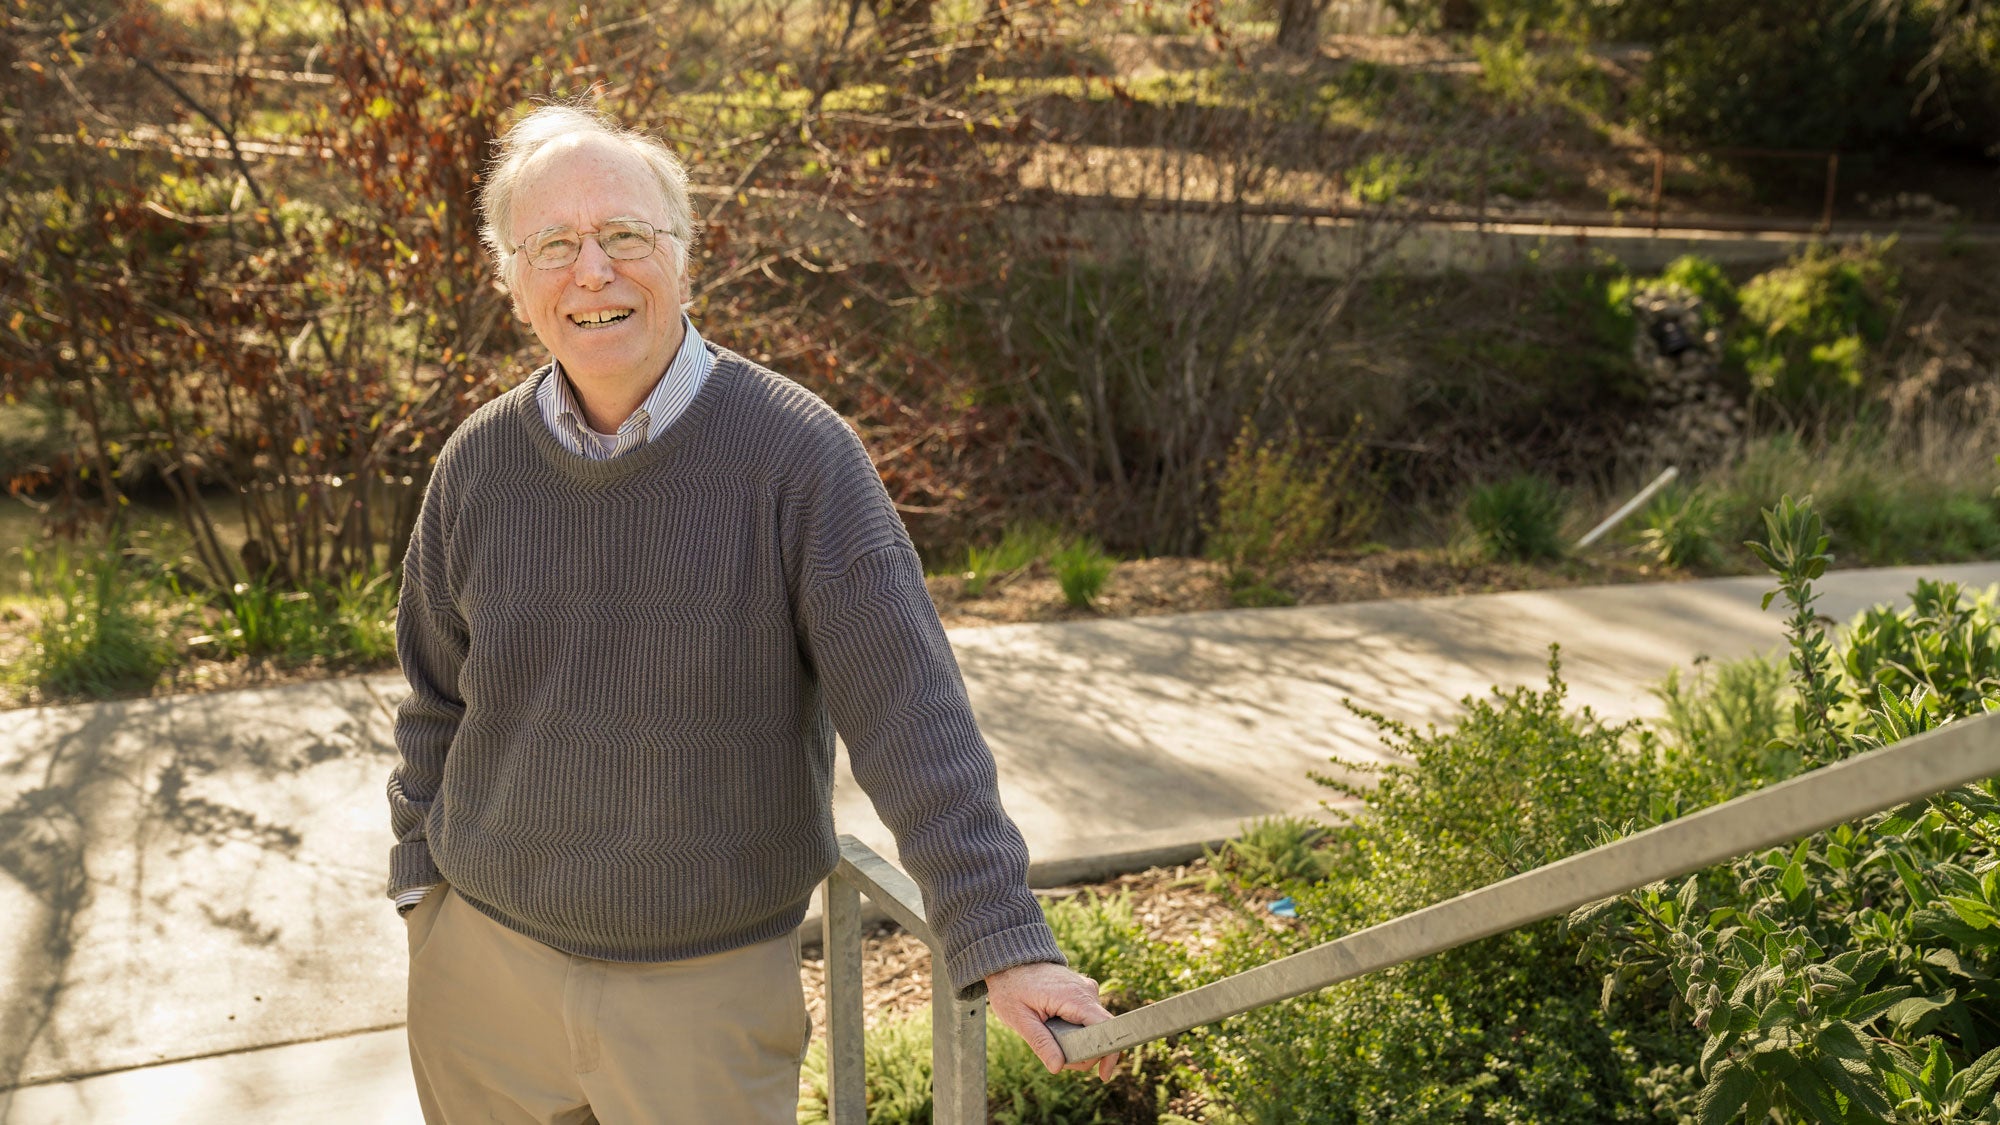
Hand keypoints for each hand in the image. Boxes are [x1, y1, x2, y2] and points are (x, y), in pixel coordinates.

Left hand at [983, 961, 1120, 1080]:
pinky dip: (1076, 1031)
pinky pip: (1087, 1019)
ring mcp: (1086, 991)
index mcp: (1075, 998)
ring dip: (1077, 1043)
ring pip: (1093, 1028)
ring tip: (1049, 1037)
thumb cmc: (1012, 987)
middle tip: (1053, 1058)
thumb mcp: (1019, 1018)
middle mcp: (1087, 992)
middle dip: (1082, 1054)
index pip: (1106, 1028)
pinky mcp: (1083, 993)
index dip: (1109, 1053)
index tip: (1103, 1075)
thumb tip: (1057, 1067)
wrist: (1011, 961)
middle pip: (1099, 1034)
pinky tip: (1055, 1029)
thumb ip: (1040, 1042)